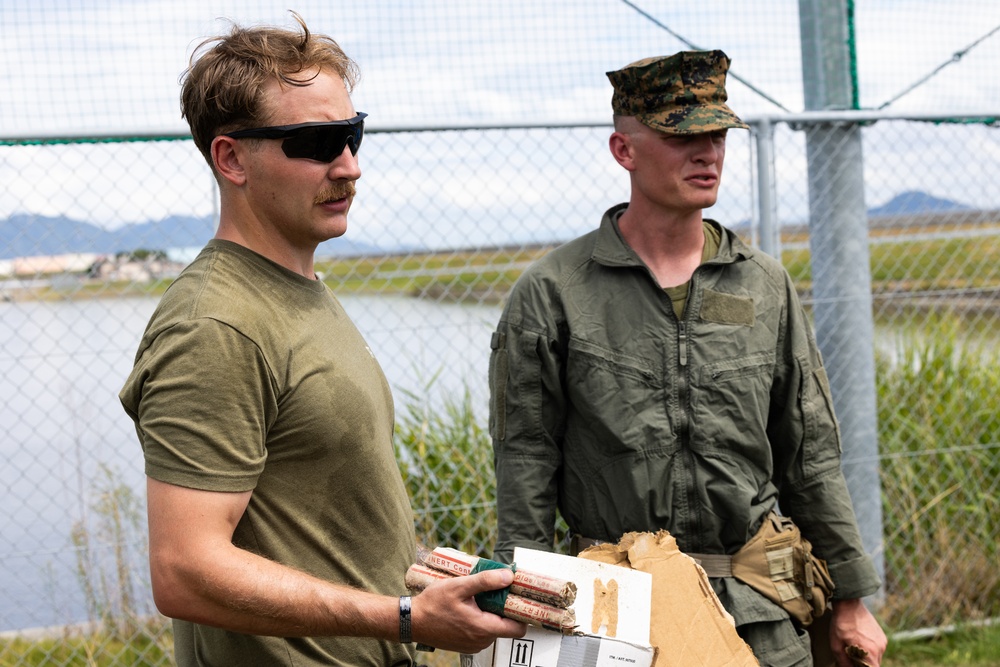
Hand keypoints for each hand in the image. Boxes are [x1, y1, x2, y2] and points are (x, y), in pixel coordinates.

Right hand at [410, 568, 527, 653]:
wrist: (411, 621)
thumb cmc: (433, 604)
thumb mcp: (459, 586)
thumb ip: (485, 581)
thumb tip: (508, 576)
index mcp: (483, 628)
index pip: (517, 629)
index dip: (521, 613)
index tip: (517, 598)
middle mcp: (481, 641)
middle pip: (506, 627)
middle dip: (504, 609)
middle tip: (497, 591)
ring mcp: (473, 645)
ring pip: (494, 630)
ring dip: (491, 614)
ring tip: (479, 598)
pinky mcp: (466, 645)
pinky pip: (482, 633)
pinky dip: (481, 621)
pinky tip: (470, 607)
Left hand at [829, 598, 886, 666]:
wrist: (848, 603)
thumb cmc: (841, 624)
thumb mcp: (836, 645)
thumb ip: (844, 662)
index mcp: (871, 652)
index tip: (854, 664)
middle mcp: (880, 648)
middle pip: (874, 664)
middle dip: (863, 664)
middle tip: (851, 656)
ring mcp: (882, 641)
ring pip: (876, 657)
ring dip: (867, 656)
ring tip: (854, 646)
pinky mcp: (881, 635)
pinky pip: (877, 648)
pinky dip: (870, 649)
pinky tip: (859, 640)